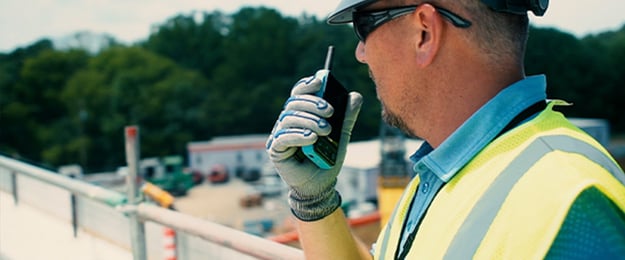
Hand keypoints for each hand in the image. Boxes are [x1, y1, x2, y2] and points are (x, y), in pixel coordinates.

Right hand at [266, 72, 362, 220]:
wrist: (321, 186)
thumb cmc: (327, 160)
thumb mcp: (341, 136)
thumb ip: (347, 117)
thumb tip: (355, 96)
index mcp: (300, 115)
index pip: (299, 94)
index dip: (306, 85)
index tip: (319, 81)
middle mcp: (287, 122)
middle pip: (293, 103)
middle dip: (313, 104)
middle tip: (330, 111)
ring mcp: (279, 135)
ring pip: (288, 118)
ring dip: (309, 121)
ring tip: (326, 130)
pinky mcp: (276, 150)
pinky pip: (283, 137)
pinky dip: (298, 135)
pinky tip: (312, 138)